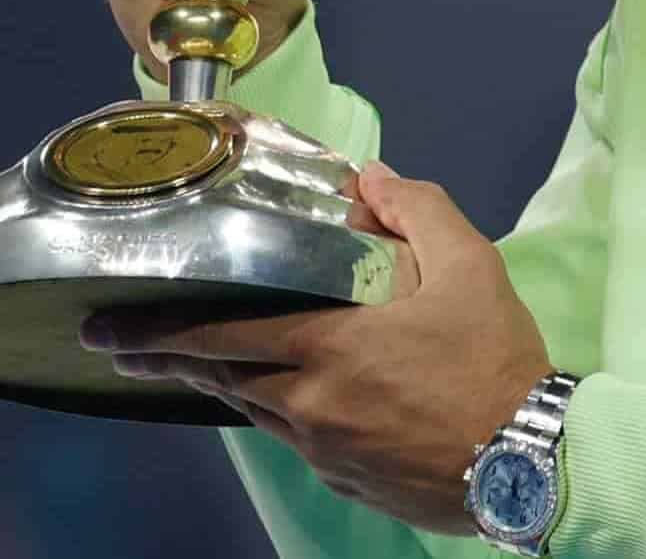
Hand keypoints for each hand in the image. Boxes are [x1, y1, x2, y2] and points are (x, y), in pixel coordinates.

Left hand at [79, 165, 552, 533]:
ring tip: (187, 361)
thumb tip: (371, 176)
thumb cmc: (493, 357)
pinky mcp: (341, 478)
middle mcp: (310, 403)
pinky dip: (267, 406)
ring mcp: (322, 447)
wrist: (523, 459)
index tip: (112, 325)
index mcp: (332, 347)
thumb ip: (418, 210)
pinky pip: (288, 434)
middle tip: (117, 344)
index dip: (165, 328)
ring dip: (215, 380)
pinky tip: (274, 394)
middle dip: (165, 356)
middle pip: (221, 376)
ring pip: (251, 408)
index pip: (228, 333)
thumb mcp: (471, 266)